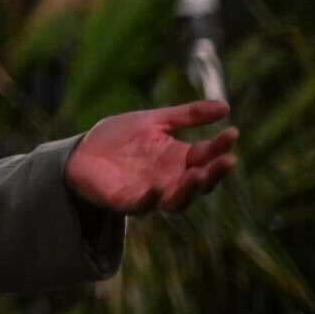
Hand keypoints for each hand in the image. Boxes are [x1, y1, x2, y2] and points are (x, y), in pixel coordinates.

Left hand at [65, 100, 238, 213]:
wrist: (81, 152)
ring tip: (199, 175)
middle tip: (228, 161)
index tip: (233, 132)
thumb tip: (226, 107)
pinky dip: (150, 199)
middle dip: (215, 173)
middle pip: (199, 183)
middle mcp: (170, 180)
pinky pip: (142, 206)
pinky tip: (156, 188)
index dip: (220, 146)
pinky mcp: (126, 202)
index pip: (206, 156)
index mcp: (178, 159)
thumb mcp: (154, 121)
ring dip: (189, 190)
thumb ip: (187, 116)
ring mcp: (150, 193)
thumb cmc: (119, 137)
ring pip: (178, 200)